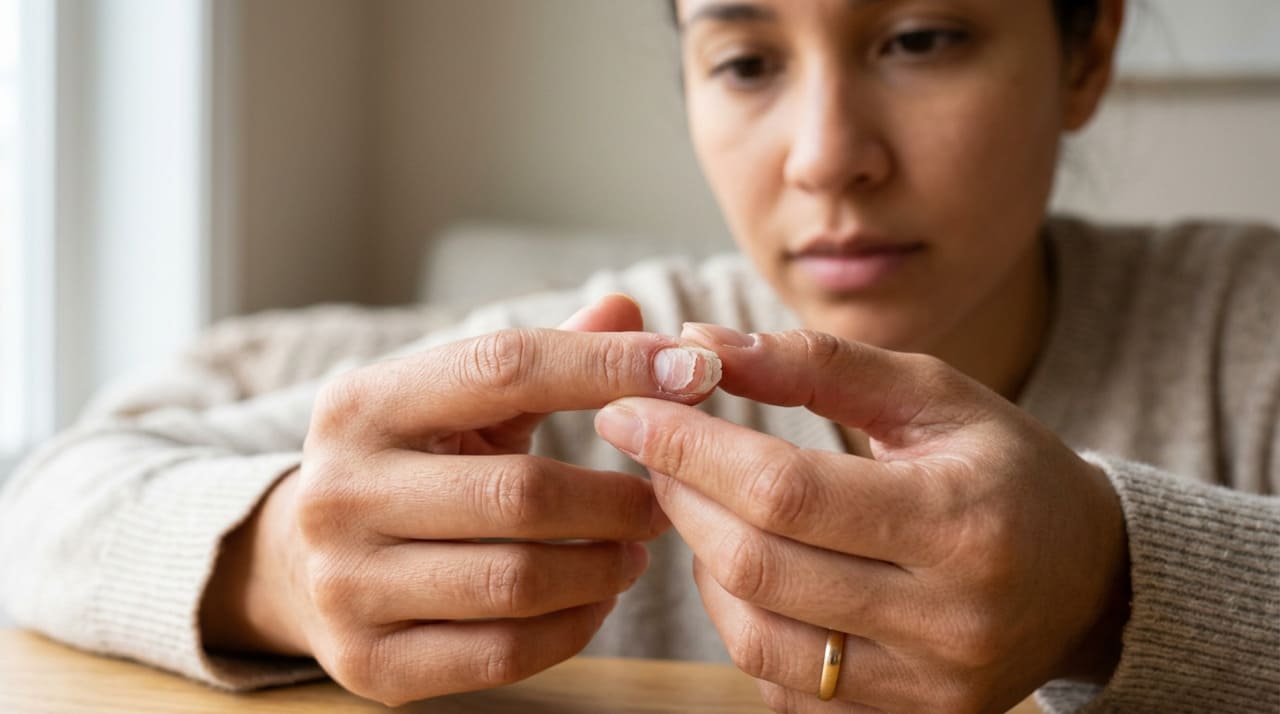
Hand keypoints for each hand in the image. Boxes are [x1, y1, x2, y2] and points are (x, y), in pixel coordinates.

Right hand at [200, 295, 722, 704]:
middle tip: (663, 499)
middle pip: (520, 493)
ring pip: (517, 581)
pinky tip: (595, 600)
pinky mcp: (370, 663)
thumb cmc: (410, 463)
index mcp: (362, 404)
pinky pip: (503, 653)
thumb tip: (629, 309)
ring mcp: (345, 585)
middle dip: (616, 498)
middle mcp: (338, 492)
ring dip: (603, 567)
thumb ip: (545, 355)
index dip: (609, 367)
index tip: (695, 371)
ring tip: (636, 550)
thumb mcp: (457, 400)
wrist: (297, 562)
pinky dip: (573, 628)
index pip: (504, 368)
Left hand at [595, 325, 1129, 713]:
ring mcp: (926, 689)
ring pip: (756, 638)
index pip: (788, 490)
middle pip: (759, 566)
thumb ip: (818, 362)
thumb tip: (701, 344)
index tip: (627, 409)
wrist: (1083, 577)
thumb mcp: (931, 394)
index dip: (691, 448)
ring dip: (701, 563)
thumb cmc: (1002, 467)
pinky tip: (742, 569)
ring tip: (698, 505)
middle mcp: (949, 620)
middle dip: (682, 498)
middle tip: (651, 448)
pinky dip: (741, 622)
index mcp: (962, 521)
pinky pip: (781, 685)